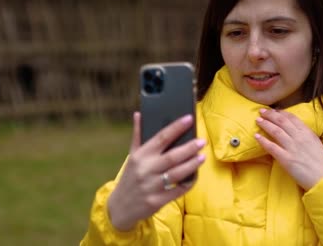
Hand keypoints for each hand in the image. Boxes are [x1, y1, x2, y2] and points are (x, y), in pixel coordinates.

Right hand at [107, 112, 205, 230]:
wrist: (120, 207)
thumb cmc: (130, 177)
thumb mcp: (131, 156)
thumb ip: (137, 135)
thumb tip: (138, 114)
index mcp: (140, 156)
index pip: (161, 138)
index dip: (176, 127)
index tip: (189, 118)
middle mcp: (145, 170)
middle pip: (171, 157)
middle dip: (189, 148)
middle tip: (202, 141)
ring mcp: (151, 186)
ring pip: (176, 174)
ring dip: (191, 165)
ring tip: (202, 157)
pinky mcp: (157, 201)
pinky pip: (177, 191)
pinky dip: (188, 183)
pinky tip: (195, 176)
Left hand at [254, 108, 322, 190]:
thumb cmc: (322, 164)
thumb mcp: (316, 144)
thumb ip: (306, 136)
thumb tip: (295, 131)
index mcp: (308, 133)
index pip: (292, 118)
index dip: (281, 113)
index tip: (274, 110)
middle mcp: (299, 137)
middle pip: (282, 121)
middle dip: (270, 115)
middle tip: (261, 111)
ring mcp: (292, 148)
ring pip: (276, 131)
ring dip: (265, 124)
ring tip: (258, 120)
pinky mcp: (286, 159)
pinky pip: (272, 147)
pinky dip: (263, 140)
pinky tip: (256, 136)